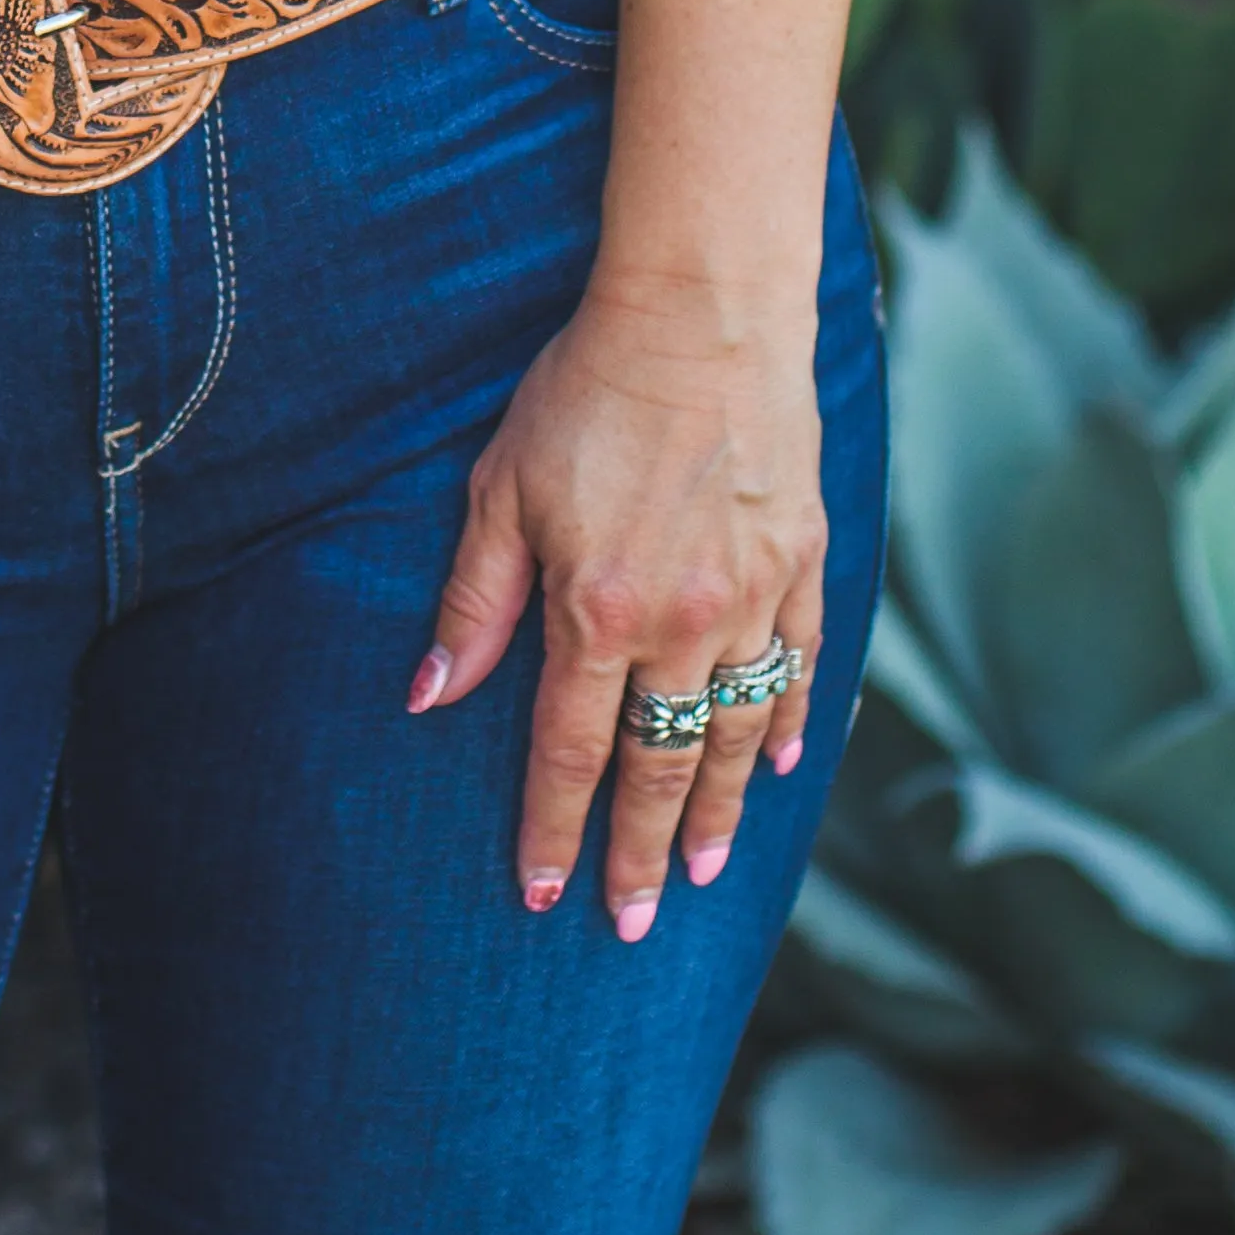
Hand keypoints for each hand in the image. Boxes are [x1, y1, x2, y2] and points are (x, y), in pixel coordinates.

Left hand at [407, 277, 824, 936]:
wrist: (701, 311)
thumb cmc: (585, 389)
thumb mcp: (502, 487)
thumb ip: (474, 601)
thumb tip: (430, 696)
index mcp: (600, 610)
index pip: (572, 751)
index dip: (556, 827)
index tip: (544, 891)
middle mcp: (687, 620)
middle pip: (663, 764)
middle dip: (644, 851)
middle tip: (635, 922)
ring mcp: (757, 595)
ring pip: (741, 731)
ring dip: (719, 807)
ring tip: (703, 869)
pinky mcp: (804, 560)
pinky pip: (802, 665)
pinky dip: (794, 723)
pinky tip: (784, 765)